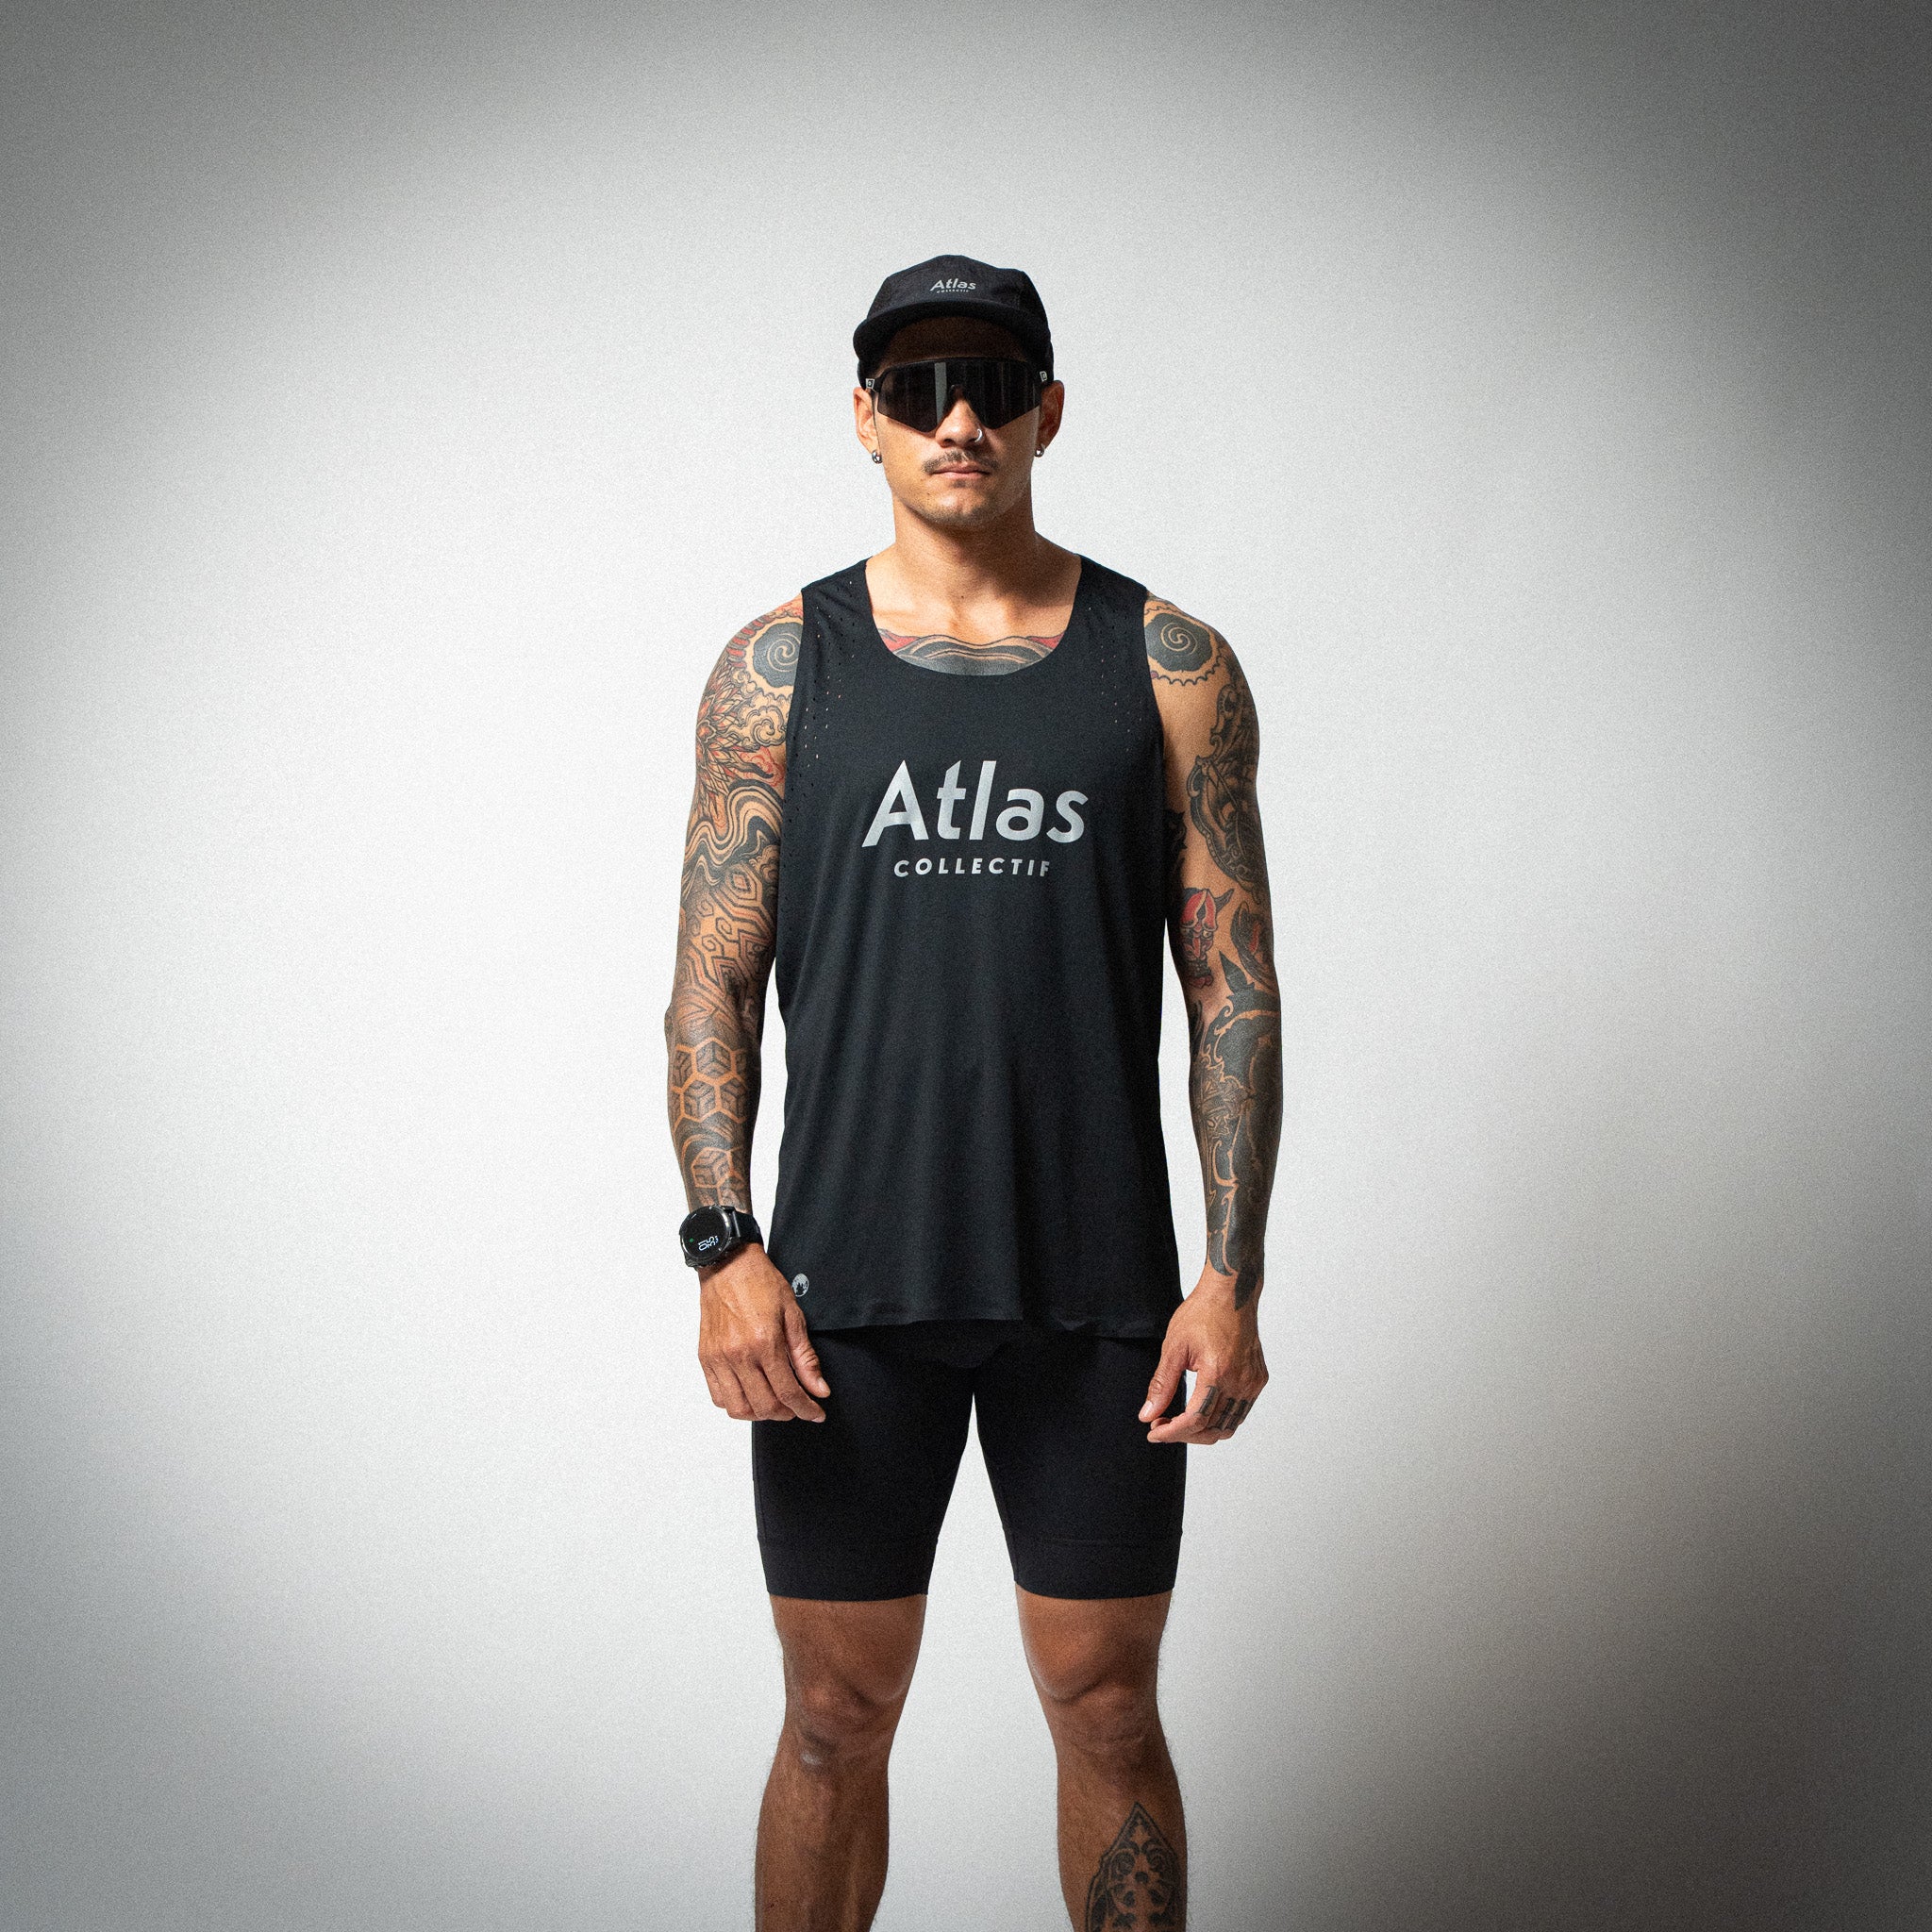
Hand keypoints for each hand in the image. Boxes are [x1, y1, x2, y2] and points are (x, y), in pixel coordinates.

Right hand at [697, 1244, 830, 1421]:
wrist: (728, 1265)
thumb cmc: (761, 1283)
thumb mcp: (793, 1315)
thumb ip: (805, 1357)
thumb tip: (819, 1389)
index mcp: (764, 1343)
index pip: (788, 1392)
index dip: (806, 1409)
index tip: (816, 1413)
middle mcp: (738, 1354)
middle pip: (764, 1406)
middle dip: (787, 1413)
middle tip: (797, 1407)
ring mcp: (719, 1358)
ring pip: (738, 1408)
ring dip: (760, 1414)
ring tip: (774, 1403)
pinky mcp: (706, 1358)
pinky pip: (719, 1397)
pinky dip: (736, 1404)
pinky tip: (750, 1394)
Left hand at [1139, 1266, 1267, 1444]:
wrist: (1231, 1293)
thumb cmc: (1202, 1314)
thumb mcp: (1173, 1348)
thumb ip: (1161, 1385)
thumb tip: (1147, 1415)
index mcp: (1218, 1372)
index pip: (1195, 1420)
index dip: (1171, 1433)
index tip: (1153, 1432)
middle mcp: (1240, 1381)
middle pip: (1212, 1429)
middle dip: (1184, 1435)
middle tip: (1161, 1424)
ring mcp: (1252, 1382)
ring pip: (1228, 1426)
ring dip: (1202, 1431)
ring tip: (1178, 1419)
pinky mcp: (1258, 1380)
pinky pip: (1239, 1412)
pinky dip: (1219, 1419)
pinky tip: (1200, 1408)